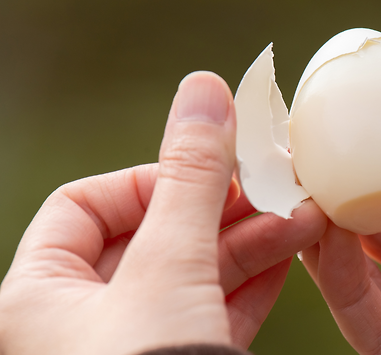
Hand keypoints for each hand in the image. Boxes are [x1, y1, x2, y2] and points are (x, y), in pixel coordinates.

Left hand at [0, 71, 326, 354]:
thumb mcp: (170, 267)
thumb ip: (191, 178)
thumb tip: (204, 89)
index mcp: (38, 296)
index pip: (87, 205)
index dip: (151, 178)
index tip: (209, 172)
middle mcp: (78, 323)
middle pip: (154, 235)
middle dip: (222, 208)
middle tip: (277, 184)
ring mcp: (134, 347)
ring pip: (193, 275)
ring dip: (250, 242)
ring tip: (304, 217)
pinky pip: (213, 312)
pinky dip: (252, 283)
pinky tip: (290, 255)